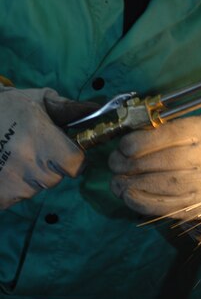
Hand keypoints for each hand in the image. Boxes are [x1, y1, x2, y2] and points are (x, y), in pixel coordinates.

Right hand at [0, 87, 93, 208]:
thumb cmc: (11, 105)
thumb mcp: (41, 99)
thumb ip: (68, 108)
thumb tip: (94, 110)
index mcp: (42, 136)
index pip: (74, 164)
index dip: (74, 159)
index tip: (67, 153)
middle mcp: (27, 160)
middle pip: (55, 178)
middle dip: (50, 167)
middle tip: (34, 151)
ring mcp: (10, 179)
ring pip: (34, 189)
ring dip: (30, 178)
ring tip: (16, 157)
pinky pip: (14, 199)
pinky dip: (12, 189)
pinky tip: (5, 168)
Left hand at [108, 113, 200, 220]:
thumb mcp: (195, 122)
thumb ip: (167, 127)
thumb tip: (131, 136)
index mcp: (199, 132)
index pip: (161, 138)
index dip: (135, 143)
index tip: (123, 146)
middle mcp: (199, 159)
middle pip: (154, 163)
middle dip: (126, 164)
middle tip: (113, 163)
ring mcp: (197, 186)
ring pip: (156, 186)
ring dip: (128, 184)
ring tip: (116, 181)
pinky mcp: (194, 206)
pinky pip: (163, 206)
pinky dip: (141, 202)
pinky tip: (128, 196)